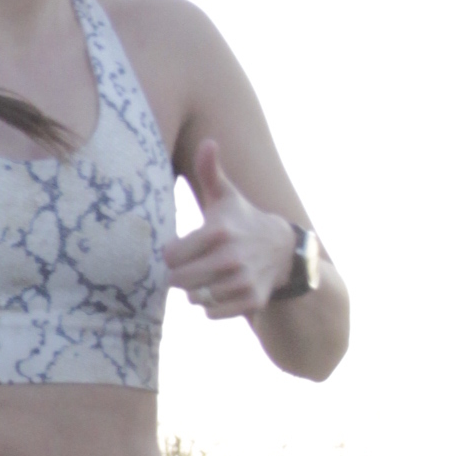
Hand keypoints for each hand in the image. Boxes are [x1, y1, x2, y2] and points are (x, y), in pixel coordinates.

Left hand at [162, 141, 295, 321]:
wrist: (284, 251)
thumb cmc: (243, 220)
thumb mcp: (226, 196)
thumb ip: (209, 170)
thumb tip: (208, 141)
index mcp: (219, 232)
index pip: (171, 256)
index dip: (172, 254)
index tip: (181, 248)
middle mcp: (230, 259)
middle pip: (178, 280)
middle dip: (180, 275)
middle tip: (192, 266)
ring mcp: (241, 282)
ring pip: (194, 298)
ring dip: (196, 290)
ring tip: (208, 276)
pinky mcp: (250, 301)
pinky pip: (211, 313)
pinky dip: (211, 306)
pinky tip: (220, 289)